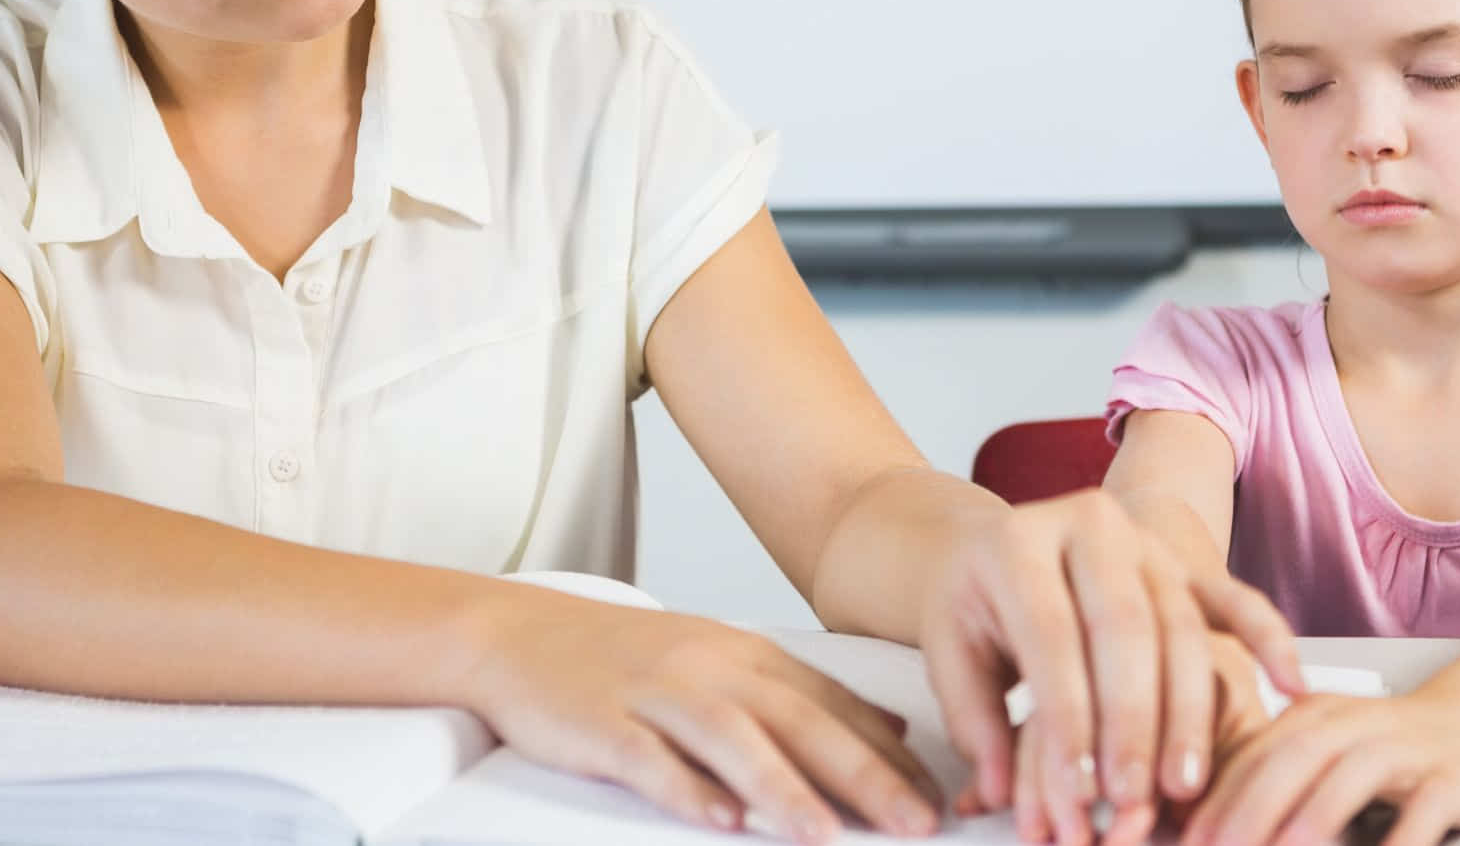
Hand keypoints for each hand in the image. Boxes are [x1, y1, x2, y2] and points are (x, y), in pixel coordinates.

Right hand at [458, 584, 941, 842]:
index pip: (834, 706)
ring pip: (731, 740)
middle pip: (799, 722)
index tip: (940, 797)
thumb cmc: (626, 659)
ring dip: (784, 789)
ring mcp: (655, 694)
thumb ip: (805, 694)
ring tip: (829, 835)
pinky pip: (649, 759)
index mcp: (748, 656)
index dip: (891, 754)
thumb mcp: (726, 660)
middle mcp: (710, 669)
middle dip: (865, 775)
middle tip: (916, 822)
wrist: (518, 634)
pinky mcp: (602, 723)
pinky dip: (687, 789)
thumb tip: (890, 726)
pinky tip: (720, 821)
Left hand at [918, 490, 1304, 843]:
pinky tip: (1291, 686)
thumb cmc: (977, 607)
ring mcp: (1144, 539)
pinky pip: (1235, 598)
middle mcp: (1087, 525)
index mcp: (1017, 542)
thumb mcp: (951, 651)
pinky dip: (1268, 639)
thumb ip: (973, 721)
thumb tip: (997, 791)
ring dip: (1186, 711)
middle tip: (1131, 796)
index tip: (1076, 789)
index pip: (1050, 635)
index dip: (1065, 717)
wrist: (1005, 543)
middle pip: (1123, 628)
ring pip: (1179, 626)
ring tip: (1182, 784)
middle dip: (1132, 722)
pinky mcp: (1187, 560)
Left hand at [1184, 688, 1459, 845]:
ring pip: (1352, 776)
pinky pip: (1423, 811)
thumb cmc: (1387, 746)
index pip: (1252, 756)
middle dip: (1249, 810)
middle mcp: (1352, 724)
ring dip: (1312, 818)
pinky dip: (1399, 841)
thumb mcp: (1324, 749)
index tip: (1182, 841)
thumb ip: (1271, 776)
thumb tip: (1204, 827)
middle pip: (1292, 760)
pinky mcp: (1450, 777)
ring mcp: (1403, 749)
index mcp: (1310, 716)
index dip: (1214, 800)